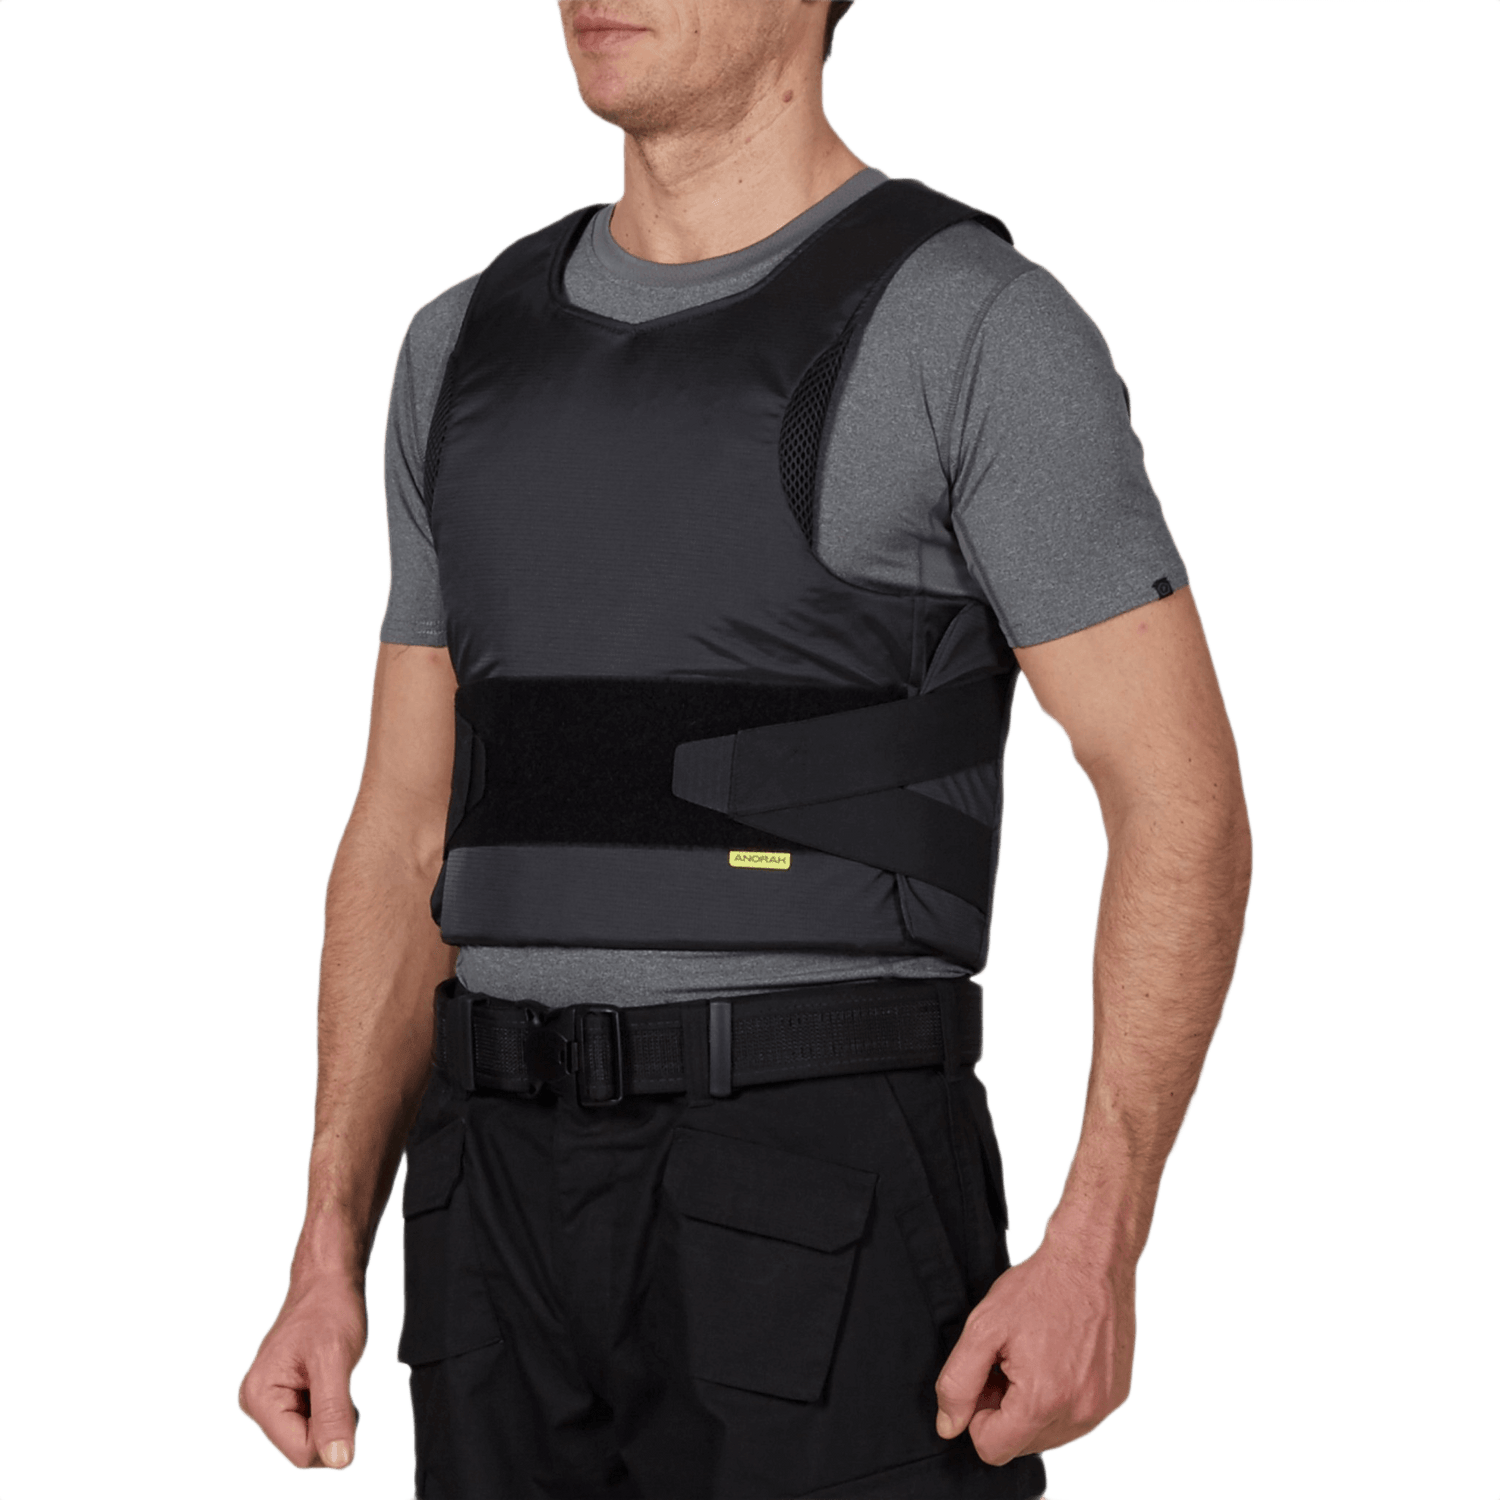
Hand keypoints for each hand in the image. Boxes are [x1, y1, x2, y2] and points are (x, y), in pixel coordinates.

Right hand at [237, 1270, 368, 1470]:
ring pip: (310, 1438)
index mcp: (260, 1398)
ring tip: (333, 1376)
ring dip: (332, 1415)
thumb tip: (340, 1462)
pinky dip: (328, 1407)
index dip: (333, 1434)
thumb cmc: (330, 1310)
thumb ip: (334, 1413)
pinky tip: (328, 1379)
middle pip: (304, 1449)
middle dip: (332, 1424)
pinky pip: (311, 1423)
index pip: (302, 1452)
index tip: (344, 1394)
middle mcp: (256, 1404)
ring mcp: (267, 1402)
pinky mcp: (281, 1398)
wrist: (328, 1281)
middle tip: (339, 1381)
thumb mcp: (336, 1360)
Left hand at [934, 1238, 1136, 1465]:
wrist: (1091, 1260)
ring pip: (1049, 1436)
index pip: (993, 1449)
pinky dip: (1060, 1400)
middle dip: (1006, 1411)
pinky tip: (1058, 1359)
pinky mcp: (1116, 1397)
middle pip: (1021, 1444)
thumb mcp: (983, 1326)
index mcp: (1042, 1401)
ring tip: (1034, 1357)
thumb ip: (959, 1382)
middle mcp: (1079, 1414)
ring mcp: (1102, 1408)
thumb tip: (950, 1427)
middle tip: (1008, 1362)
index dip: (978, 1416)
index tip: (986, 1378)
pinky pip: (1076, 1420)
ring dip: (1033, 1408)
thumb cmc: (1038, 1288)